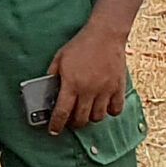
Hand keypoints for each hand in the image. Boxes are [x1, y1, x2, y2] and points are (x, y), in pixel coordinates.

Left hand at [47, 19, 129, 133]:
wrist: (105, 35)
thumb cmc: (80, 46)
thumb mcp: (59, 59)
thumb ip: (52, 76)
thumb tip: (47, 90)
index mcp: (71, 84)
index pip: (62, 112)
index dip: (57, 124)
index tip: (54, 131)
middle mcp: (89, 90)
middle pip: (81, 119)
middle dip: (74, 123)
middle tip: (70, 120)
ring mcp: (105, 90)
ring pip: (98, 117)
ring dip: (90, 118)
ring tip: (86, 112)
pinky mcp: (118, 88)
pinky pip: (116, 109)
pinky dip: (109, 112)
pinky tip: (104, 107)